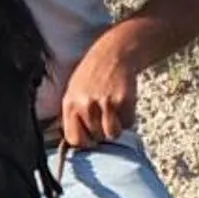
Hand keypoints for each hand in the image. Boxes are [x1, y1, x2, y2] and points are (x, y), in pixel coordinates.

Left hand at [59, 29, 139, 148]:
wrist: (114, 53)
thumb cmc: (92, 75)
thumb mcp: (73, 92)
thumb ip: (72, 115)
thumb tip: (75, 143)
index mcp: (70, 104)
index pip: (74, 139)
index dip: (84, 142)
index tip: (91, 137)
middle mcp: (86, 105)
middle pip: (96, 138)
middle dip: (102, 131)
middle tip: (104, 115)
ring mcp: (105, 103)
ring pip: (112, 134)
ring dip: (116, 127)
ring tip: (114, 113)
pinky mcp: (123, 100)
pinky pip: (128, 123)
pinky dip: (128, 117)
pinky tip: (123, 103)